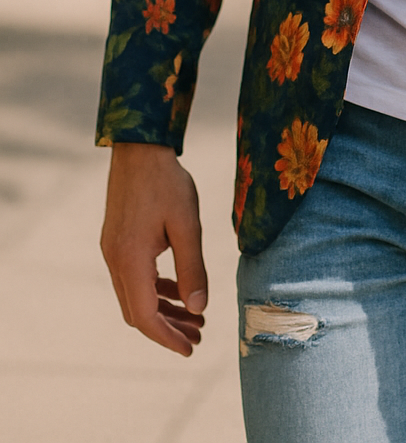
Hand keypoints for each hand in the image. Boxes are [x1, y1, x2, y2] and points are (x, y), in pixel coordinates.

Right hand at [100, 142, 207, 355]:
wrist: (140, 148)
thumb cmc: (167, 182)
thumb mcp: (188, 225)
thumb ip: (192, 268)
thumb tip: (199, 308)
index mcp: (130, 260)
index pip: (145, 316)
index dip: (168, 338)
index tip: (191, 349)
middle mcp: (115, 261)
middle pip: (137, 312)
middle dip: (168, 328)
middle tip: (199, 335)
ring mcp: (113, 252)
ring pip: (135, 297)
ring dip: (163, 310)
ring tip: (195, 317)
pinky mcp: (117, 242)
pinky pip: (134, 278)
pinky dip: (155, 290)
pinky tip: (178, 289)